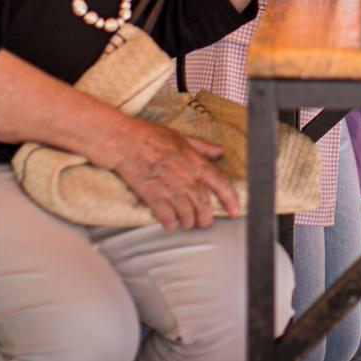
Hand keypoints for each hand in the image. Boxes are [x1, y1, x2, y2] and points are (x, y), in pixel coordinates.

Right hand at [100, 115, 237, 230]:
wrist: (125, 142)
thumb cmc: (152, 137)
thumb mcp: (182, 137)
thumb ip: (203, 147)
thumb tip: (220, 151)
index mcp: (195, 162)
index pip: (220, 182)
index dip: (230, 198)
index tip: (235, 210)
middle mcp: (185, 177)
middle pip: (204, 204)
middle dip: (207, 217)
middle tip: (205, 222)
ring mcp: (169, 188)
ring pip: (187, 213)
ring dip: (190, 222)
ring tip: (189, 224)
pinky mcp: (153, 196)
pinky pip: (166, 216)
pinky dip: (171, 223)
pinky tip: (172, 224)